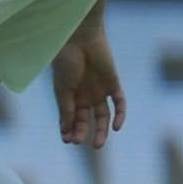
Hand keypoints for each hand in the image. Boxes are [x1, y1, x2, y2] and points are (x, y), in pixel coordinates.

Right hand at [51, 25, 126, 148]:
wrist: (79, 39)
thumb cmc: (66, 61)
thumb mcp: (63, 89)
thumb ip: (66, 108)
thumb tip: (66, 130)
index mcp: (70, 96)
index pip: (70, 118)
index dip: (69, 129)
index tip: (66, 140)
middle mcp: (85, 96)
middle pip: (87, 119)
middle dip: (83, 132)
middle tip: (81, 143)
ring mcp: (100, 91)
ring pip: (103, 116)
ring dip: (101, 130)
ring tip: (98, 144)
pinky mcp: (113, 85)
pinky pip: (119, 104)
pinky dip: (119, 116)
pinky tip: (116, 127)